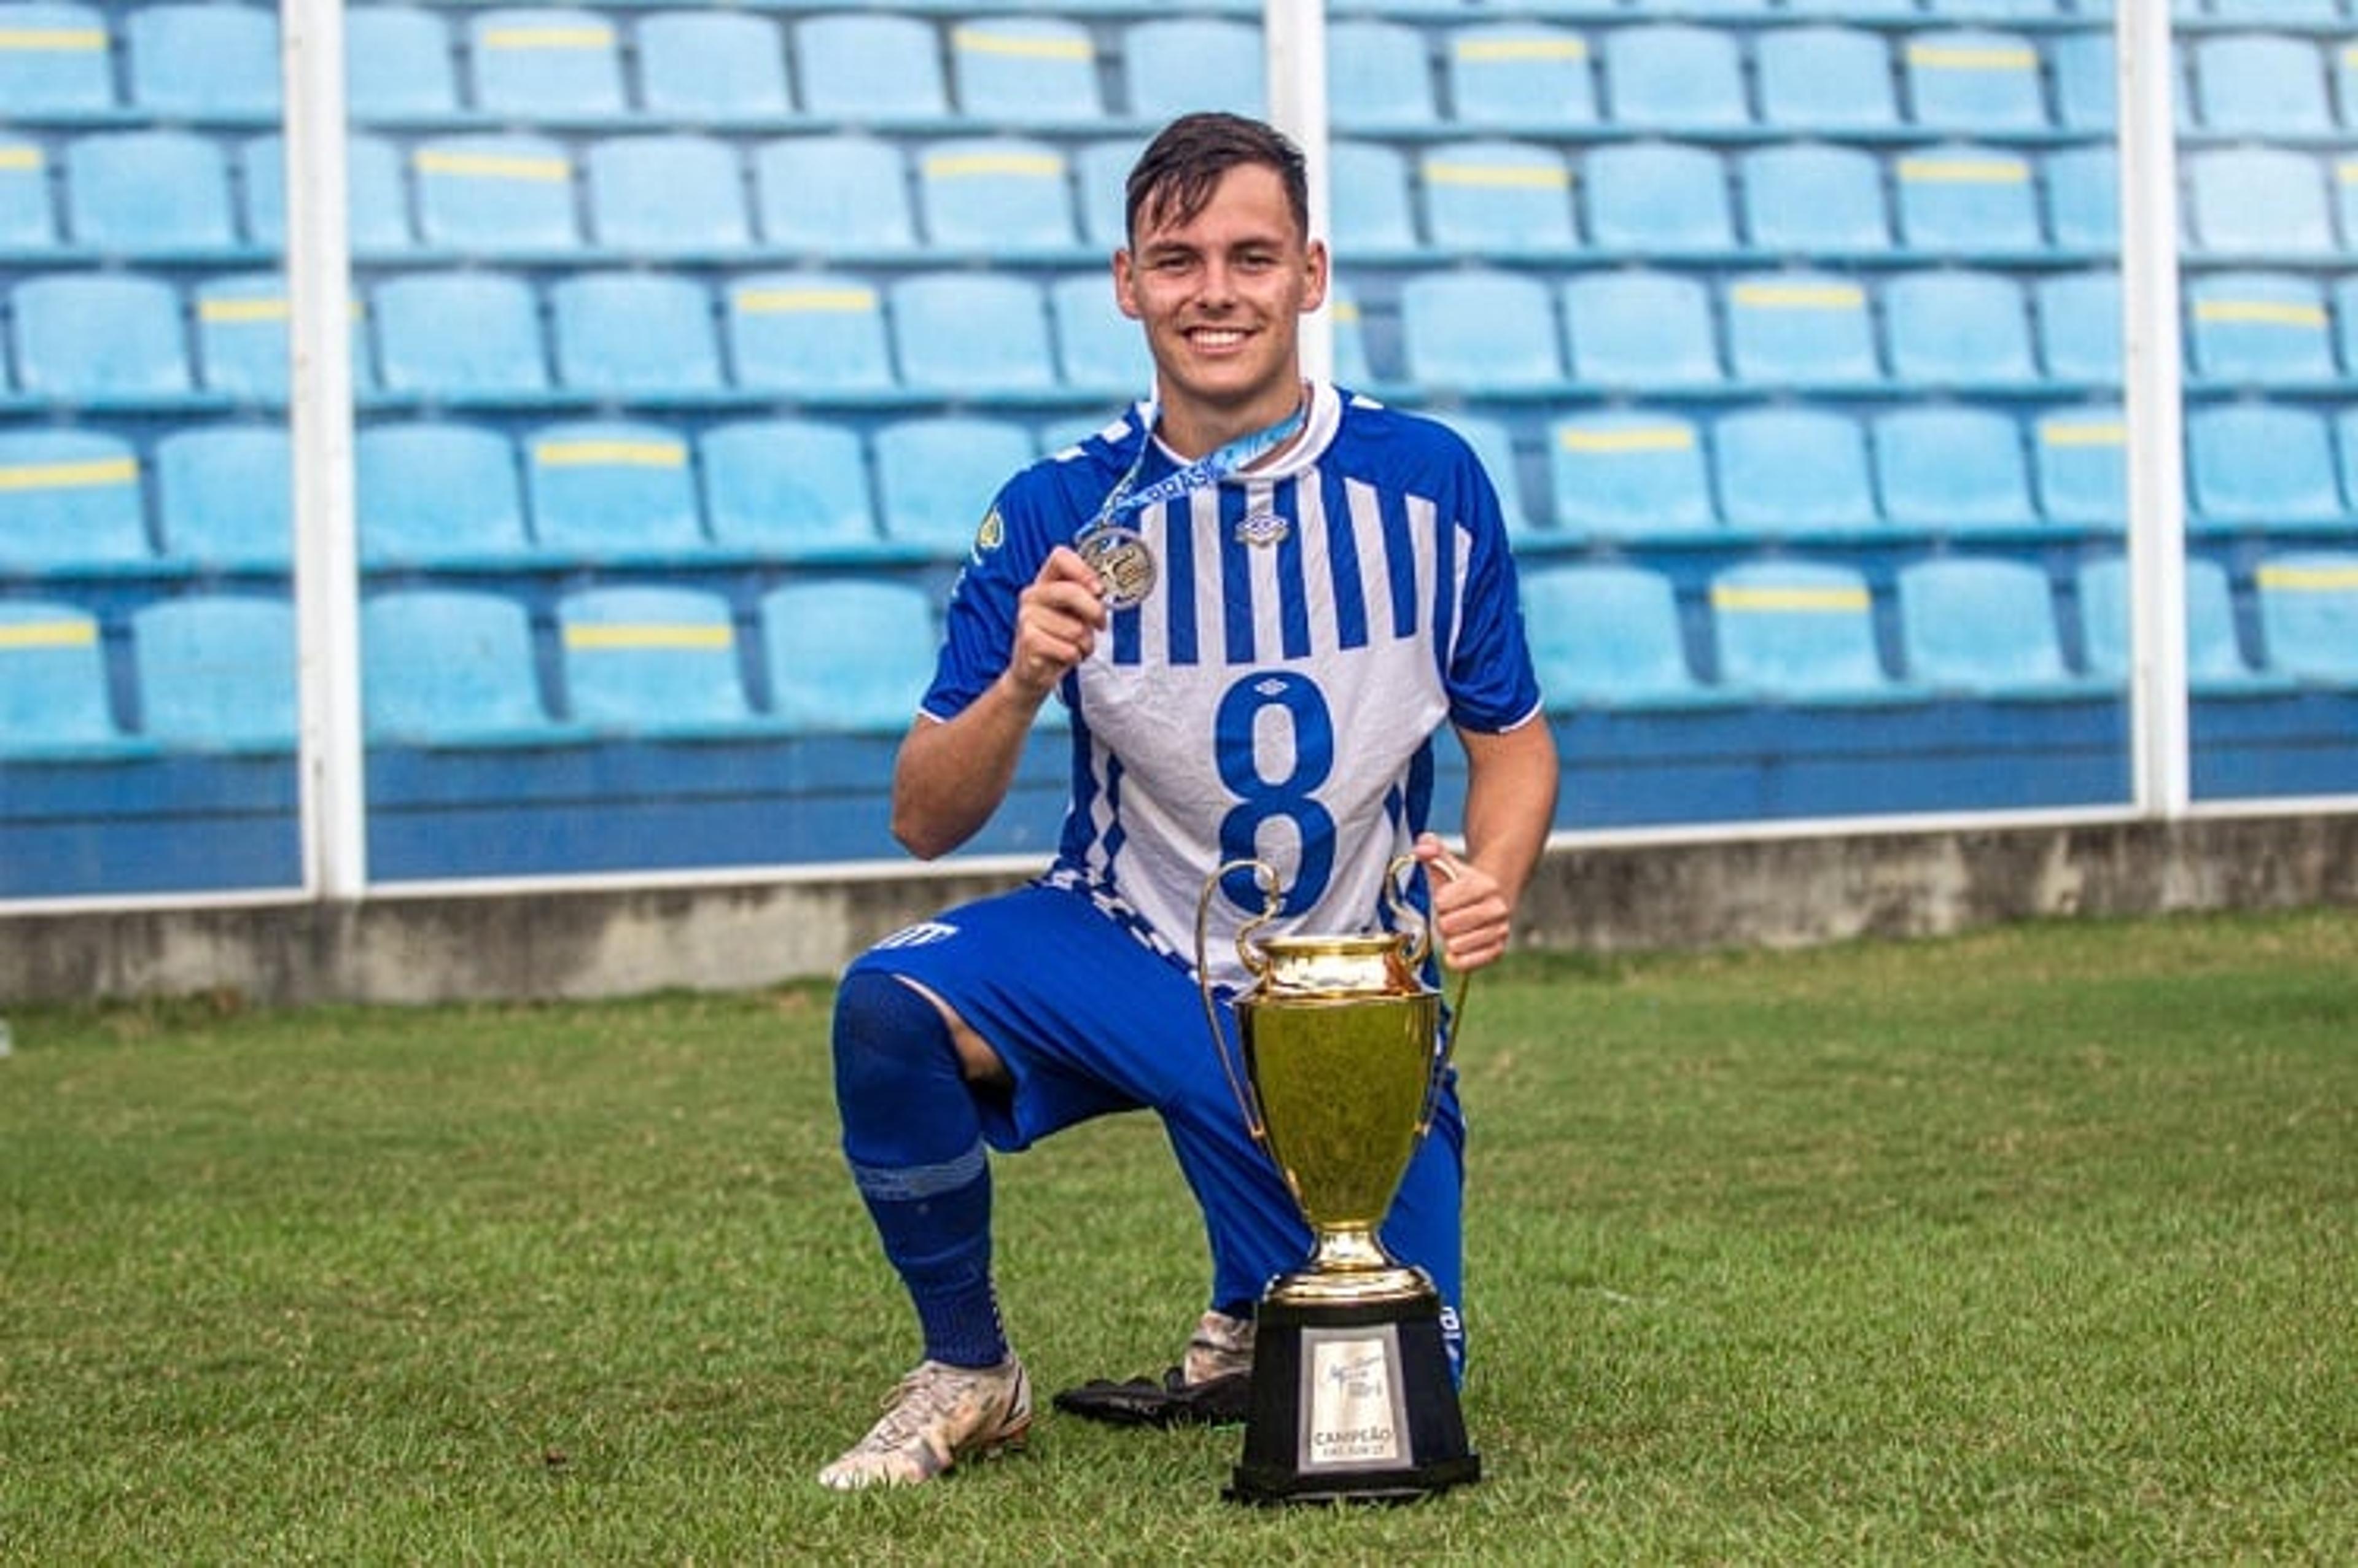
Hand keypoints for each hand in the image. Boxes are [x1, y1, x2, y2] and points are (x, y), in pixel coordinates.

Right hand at [1003, 546, 1108, 701]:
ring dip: (1085, 643)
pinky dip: (1075, 657)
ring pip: (1075, 628)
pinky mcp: (1028, 641)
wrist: (1033, 670)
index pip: (1060, 557)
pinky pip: (1069, 649)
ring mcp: (1027, 618)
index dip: (1083, 570)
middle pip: (1071, 591)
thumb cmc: (1059, 638)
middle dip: (1094, 611)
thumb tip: (1099, 591)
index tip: (1098, 589)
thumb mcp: (1076, 613)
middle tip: (1100, 625)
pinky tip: (1065, 657)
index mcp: (1045, 582)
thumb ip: (1087, 597)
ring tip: (1075, 646)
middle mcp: (1032, 595)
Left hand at [1415, 832, 1512, 970]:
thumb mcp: (1447, 864)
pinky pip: (1468, 963)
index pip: (1444, 901)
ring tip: (1457, 929)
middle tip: (1449, 916)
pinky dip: (1457, 958)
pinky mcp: (1498, 951)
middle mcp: (1498, 908)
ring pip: (1456, 944)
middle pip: (1448, 924)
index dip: (1439, 902)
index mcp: (1485, 885)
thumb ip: (1432, 850)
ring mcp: (1500, 931)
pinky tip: (1457, 947)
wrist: (1492, 900)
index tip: (1445, 899)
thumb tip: (1422, 846)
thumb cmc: (1462, 885)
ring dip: (1449, 939)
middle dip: (1442, 921)